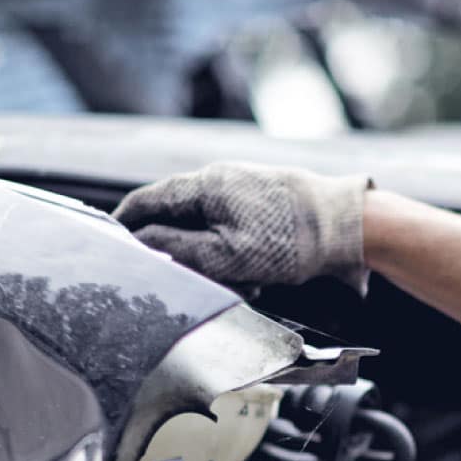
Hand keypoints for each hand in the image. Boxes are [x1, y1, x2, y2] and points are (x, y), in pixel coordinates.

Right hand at [114, 162, 371, 291]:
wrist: (350, 227)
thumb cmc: (291, 241)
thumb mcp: (227, 254)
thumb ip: (179, 248)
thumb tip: (143, 242)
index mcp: (204, 184)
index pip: (147, 200)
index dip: (125, 223)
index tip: (110, 244)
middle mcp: (220, 178)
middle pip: (176, 215)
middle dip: (179, 250)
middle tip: (188, 279)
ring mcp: (243, 187)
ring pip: (208, 226)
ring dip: (214, 258)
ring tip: (242, 282)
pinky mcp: (264, 201)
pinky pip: (235, 228)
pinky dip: (237, 253)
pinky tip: (258, 275)